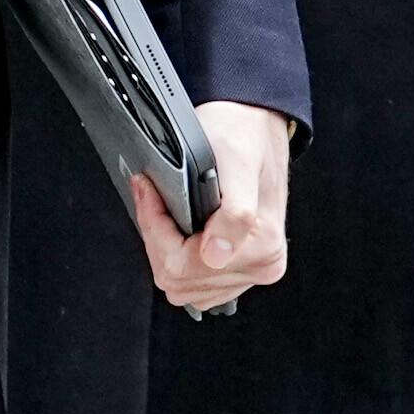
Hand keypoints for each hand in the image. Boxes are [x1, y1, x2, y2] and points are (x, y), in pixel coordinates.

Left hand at [128, 103, 291, 315]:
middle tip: (154, 198)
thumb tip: (216, 256)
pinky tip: (180, 229)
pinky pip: (193, 286)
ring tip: (169, 213)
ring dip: (165, 250)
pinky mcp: (238, 271)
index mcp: (263, 246)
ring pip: (181, 286)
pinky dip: (177, 259)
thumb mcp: (236, 163)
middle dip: (157, 239)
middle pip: (178, 281)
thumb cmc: (242, 137)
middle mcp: (262, 266)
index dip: (156, 230)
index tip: (149, 194)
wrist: (252, 126)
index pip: (184, 268)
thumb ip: (233, 213)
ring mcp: (250, 272)